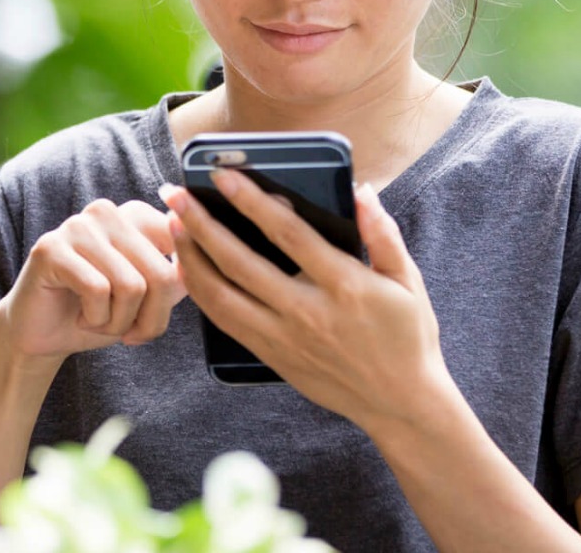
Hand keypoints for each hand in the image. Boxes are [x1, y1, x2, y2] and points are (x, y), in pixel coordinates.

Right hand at [0, 199, 187, 363]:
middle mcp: (107, 211)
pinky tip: (80, 318)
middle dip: (149, 319)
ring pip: (131, 286)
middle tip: (127, 332)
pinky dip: (95, 320)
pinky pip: (97, 291)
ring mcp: (76, 226)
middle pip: (161, 274)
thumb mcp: (148, 298)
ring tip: (100, 321)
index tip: (149, 315)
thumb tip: (196, 265)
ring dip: (119, 322)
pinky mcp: (50, 248)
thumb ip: (176, 278)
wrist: (44, 337)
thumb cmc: (98, 314)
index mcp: (134, 215)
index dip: (171, 297)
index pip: (181, 250)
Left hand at [160, 170, 451, 431]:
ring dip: (191, 257)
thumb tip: (360, 190)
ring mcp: (284, 338)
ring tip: (173, 226)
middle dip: (202, 224)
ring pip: (221, 295)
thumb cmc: (407, 338)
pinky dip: (201, 292)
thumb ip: (382, 233)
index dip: (252, 202)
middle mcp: (307, 312)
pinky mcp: (271, 356)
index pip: (288, 235)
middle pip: (239, 262)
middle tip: (175, 195)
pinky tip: (189, 268)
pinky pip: (224, 321)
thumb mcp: (407, 281)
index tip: (223, 176)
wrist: (400, 404)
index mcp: (344, 286)